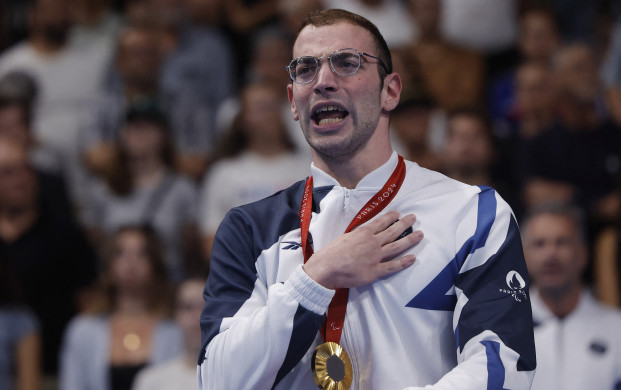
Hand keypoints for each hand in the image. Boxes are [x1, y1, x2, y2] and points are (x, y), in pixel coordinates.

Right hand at [303, 211, 422, 288]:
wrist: (327, 268)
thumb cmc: (331, 253)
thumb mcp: (344, 237)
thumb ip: (356, 236)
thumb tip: (364, 234)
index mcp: (363, 233)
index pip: (381, 222)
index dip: (391, 217)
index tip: (398, 214)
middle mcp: (372, 242)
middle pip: (392, 231)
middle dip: (404, 224)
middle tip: (413, 218)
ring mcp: (376, 257)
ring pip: (397, 246)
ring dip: (409, 240)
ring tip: (419, 235)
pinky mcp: (375, 271)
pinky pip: (393, 266)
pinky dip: (404, 262)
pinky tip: (413, 258)